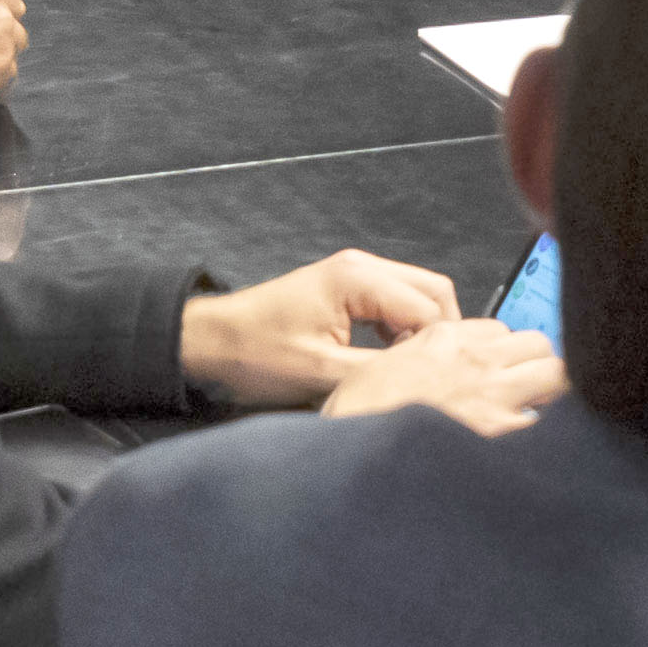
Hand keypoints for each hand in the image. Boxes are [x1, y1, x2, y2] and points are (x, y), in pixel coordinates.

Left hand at [179, 248, 462, 407]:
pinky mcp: (347, 287)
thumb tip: (426, 378)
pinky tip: (387, 356)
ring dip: (420, 330)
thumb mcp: (321, 372)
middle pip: (433, 292)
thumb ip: (379, 370)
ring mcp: (355, 273)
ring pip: (417, 295)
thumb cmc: (256, 355)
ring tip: (405, 367)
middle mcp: (363, 266)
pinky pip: (395, 301)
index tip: (426, 381)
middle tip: (426, 373)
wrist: (209, 342)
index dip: (436, 348)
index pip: (430, 309)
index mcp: (359, 278)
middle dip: (438, 333)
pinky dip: (402, 326)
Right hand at [322, 316, 565, 436]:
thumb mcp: (377, 370)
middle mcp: (474, 360)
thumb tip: (436, 368)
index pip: (498, 330)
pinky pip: (546, 421)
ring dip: (552, 391)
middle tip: (529, 387)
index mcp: (442, 339)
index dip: (502, 352)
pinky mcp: (504, 433)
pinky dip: (546, 432)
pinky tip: (535, 448)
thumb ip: (417, 359)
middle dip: (537, 363)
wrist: (354, 456)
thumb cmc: (357, 419)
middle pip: (537, 343)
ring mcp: (494, 395)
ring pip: (556, 373)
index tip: (500, 370)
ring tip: (538, 412)